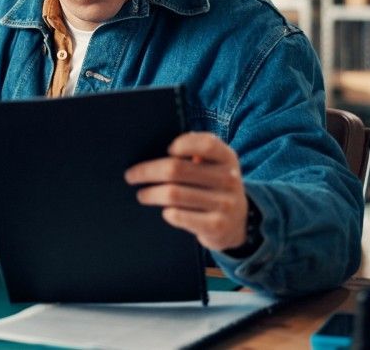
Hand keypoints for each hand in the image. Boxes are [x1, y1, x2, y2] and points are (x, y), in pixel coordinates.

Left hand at [124, 132, 247, 250]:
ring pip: (174, 194)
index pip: (206, 144)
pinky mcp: (216, 226)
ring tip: (142, 195)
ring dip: (151, 194)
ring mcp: (225, 203)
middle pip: (177, 169)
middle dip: (148, 171)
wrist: (238, 223)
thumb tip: (165, 149)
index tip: (167, 149)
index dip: (184, 143)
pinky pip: (180, 216)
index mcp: (227, 158)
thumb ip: (197, 151)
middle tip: (131, 176)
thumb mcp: (215, 166)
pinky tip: (164, 211)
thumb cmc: (214, 187)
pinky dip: (167, 213)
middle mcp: (229, 179)